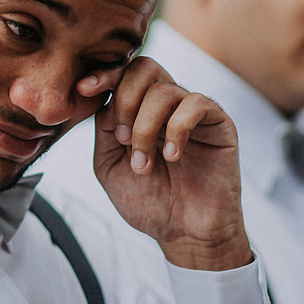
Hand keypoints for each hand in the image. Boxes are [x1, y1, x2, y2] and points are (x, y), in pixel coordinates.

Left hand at [93, 57, 252, 270]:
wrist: (184, 235)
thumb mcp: (110, 165)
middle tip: (122, 140)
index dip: (104, 75)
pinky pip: (196, 104)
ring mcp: (193, 112)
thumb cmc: (149, 202)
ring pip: (165, 89)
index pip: (124, 74)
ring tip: (144, 164)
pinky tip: (172, 156)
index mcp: (140, 110)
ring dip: (145, 128)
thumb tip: (106, 99)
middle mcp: (167, 105)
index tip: (84, 89)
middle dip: (124, 101)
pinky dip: (177, 129)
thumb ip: (104, 130)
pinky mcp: (219, 124)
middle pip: (144, 68)